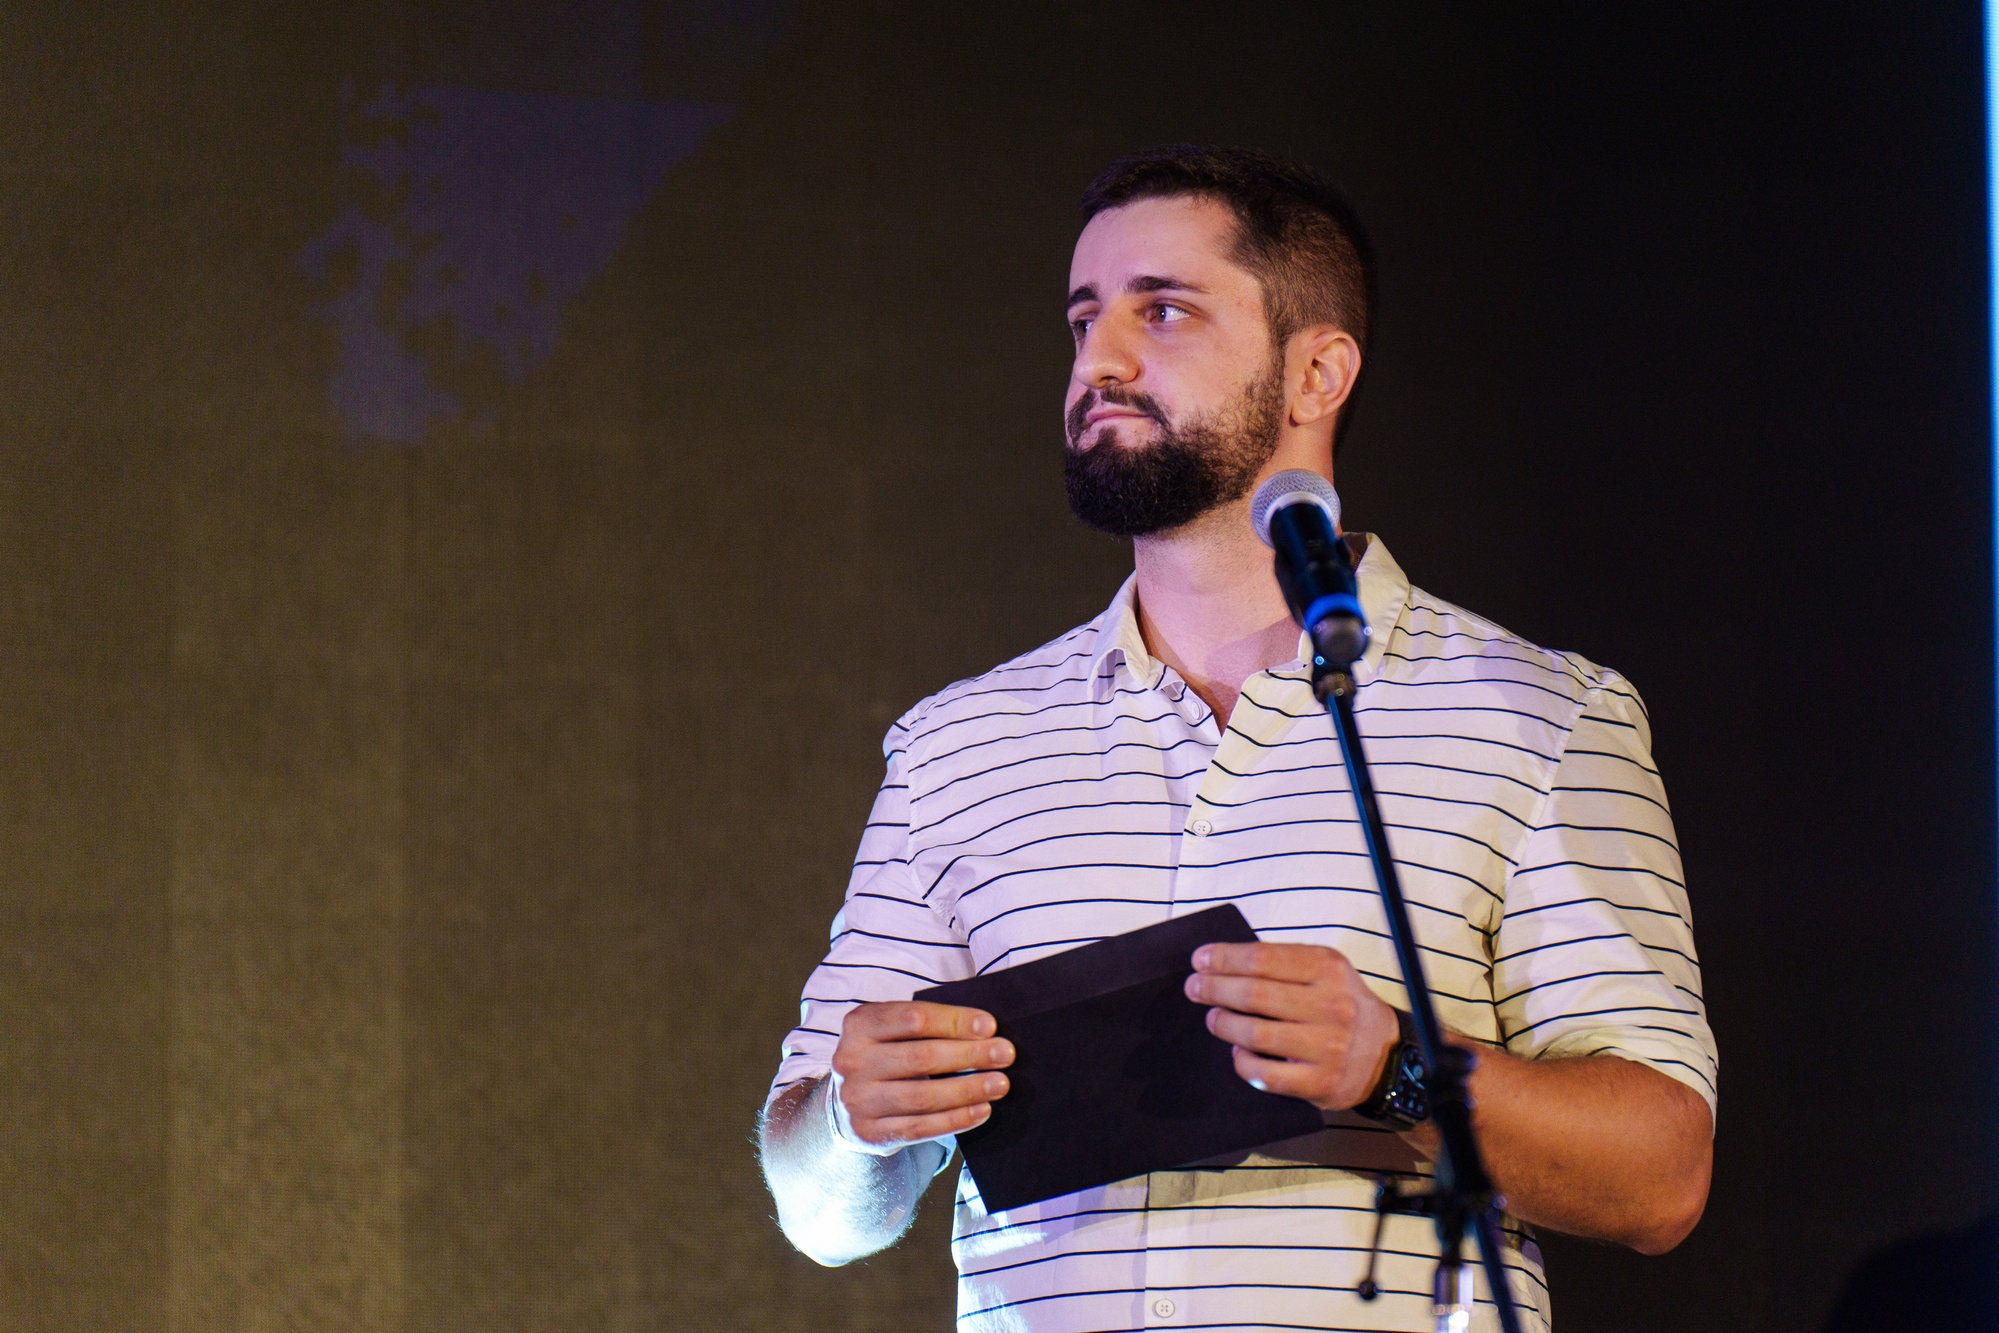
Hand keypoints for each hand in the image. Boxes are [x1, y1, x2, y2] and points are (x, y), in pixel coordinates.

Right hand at [827, 1001, 1013, 1153]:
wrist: (846, 1102)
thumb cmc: (885, 1055)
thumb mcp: (892, 1030)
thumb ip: (927, 1026)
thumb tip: (985, 1031)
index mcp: (859, 1024)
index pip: (914, 1018)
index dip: (955, 1021)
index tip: (989, 1026)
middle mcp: (851, 1061)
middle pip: (921, 1057)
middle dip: (970, 1055)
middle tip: (1005, 1054)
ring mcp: (857, 1100)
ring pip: (923, 1096)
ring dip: (968, 1090)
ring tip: (1000, 1084)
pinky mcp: (869, 1133)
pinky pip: (921, 1128)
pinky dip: (956, 1119)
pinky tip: (982, 1110)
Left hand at [1184, 941, 1400, 1110]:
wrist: (1386, 1057)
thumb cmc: (1343, 1007)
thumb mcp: (1326, 972)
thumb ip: (1284, 965)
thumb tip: (1224, 962)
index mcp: (1329, 969)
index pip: (1264, 958)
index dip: (1225, 958)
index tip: (1200, 959)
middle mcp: (1330, 1005)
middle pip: (1255, 994)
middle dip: (1215, 988)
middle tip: (1194, 987)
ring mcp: (1326, 1046)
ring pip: (1256, 1033)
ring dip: (1224, 1023)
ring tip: (1213, 1018)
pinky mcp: (1319, 1082)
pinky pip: (1265, 1074)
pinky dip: (1243, 1061)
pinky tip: (1237, 1051)